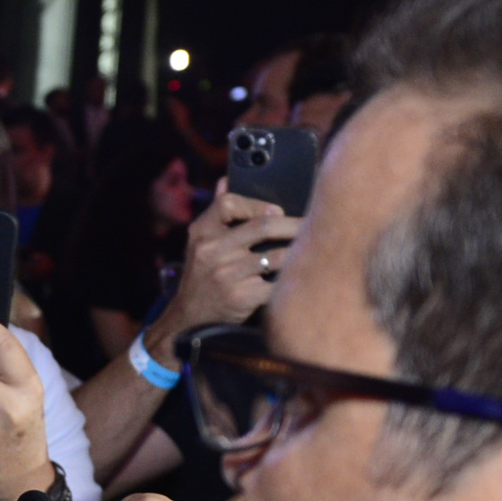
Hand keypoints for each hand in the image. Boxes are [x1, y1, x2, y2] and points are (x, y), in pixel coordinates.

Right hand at [147, 186, 298, 355]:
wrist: (190, 321)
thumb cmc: (202, 277)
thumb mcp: (200, 245)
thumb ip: (217, 214)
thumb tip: (226, 179)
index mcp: (201, 233)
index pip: (228, 203)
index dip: (257, 204)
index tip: (276, 211)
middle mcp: (211, 251)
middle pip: (264, 226)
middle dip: (294, 225)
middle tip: (311, 226)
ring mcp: (226, 275)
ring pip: (278, 255)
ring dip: (299, 253)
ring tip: (312, 251)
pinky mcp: (241, 297)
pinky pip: (279, 283)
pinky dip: (292, 281)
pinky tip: (300, 278)